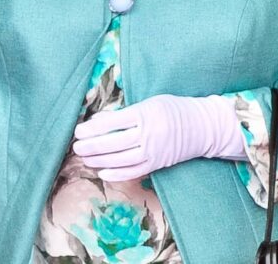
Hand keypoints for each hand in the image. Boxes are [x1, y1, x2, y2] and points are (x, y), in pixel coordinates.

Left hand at [72, 94, 245, 181]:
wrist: (202, 126)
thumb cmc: (173, 109)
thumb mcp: (149, 103)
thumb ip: (125, 114)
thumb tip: (98, 122)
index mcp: (145, 114)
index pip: (113, 123)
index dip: (93, 129)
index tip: (78, 131)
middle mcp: (148, 134)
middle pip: (114, 143)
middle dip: (92, 146)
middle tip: (76, 147)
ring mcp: (153, 151)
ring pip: (121, 159)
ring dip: (100, 161)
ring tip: (85, 158)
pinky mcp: (157, 164)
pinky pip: (134, 172)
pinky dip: (117, 174)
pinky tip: (102, 172)